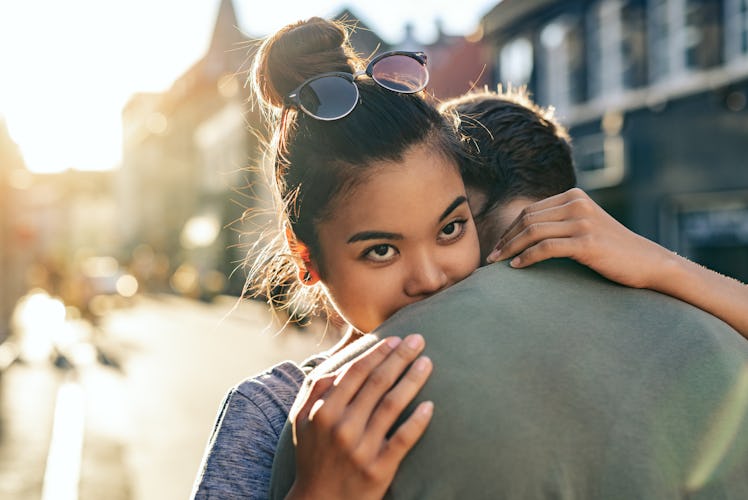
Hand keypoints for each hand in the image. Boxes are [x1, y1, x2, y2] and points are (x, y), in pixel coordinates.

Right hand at [287, 334, 432, 499]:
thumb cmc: (314, 455)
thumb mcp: (302, 421)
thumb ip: (316, 388)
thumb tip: (341, 360)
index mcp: (324, 412)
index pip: (357, 372)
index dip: (379, 352)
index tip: (396, 338)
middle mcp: (342, 427)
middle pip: (378, 383)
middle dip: (400, 357)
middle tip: (418, 339)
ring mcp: (362, 449)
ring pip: (393, 405)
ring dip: (412, 380)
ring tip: (427, 362)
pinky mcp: (380, 469)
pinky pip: (403, 439)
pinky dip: (418, 421)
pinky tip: (431, 405)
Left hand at [487, 188, 675, 288]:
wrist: (648, 262)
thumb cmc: (613, 250)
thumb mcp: (586, 226)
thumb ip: (561, 222)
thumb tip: (525, 234)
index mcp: (574, 196)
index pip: (530, 211)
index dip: (510, 229)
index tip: (498, 246)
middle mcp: (577, 204)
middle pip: (527, 219)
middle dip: (506, 238)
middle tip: (491, 257)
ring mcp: (583, 221)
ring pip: (532, 232)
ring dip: (510, 248)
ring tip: (498, 263)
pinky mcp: (587, 242)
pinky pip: (545, 248)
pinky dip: (527, 257)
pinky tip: (517, 267)